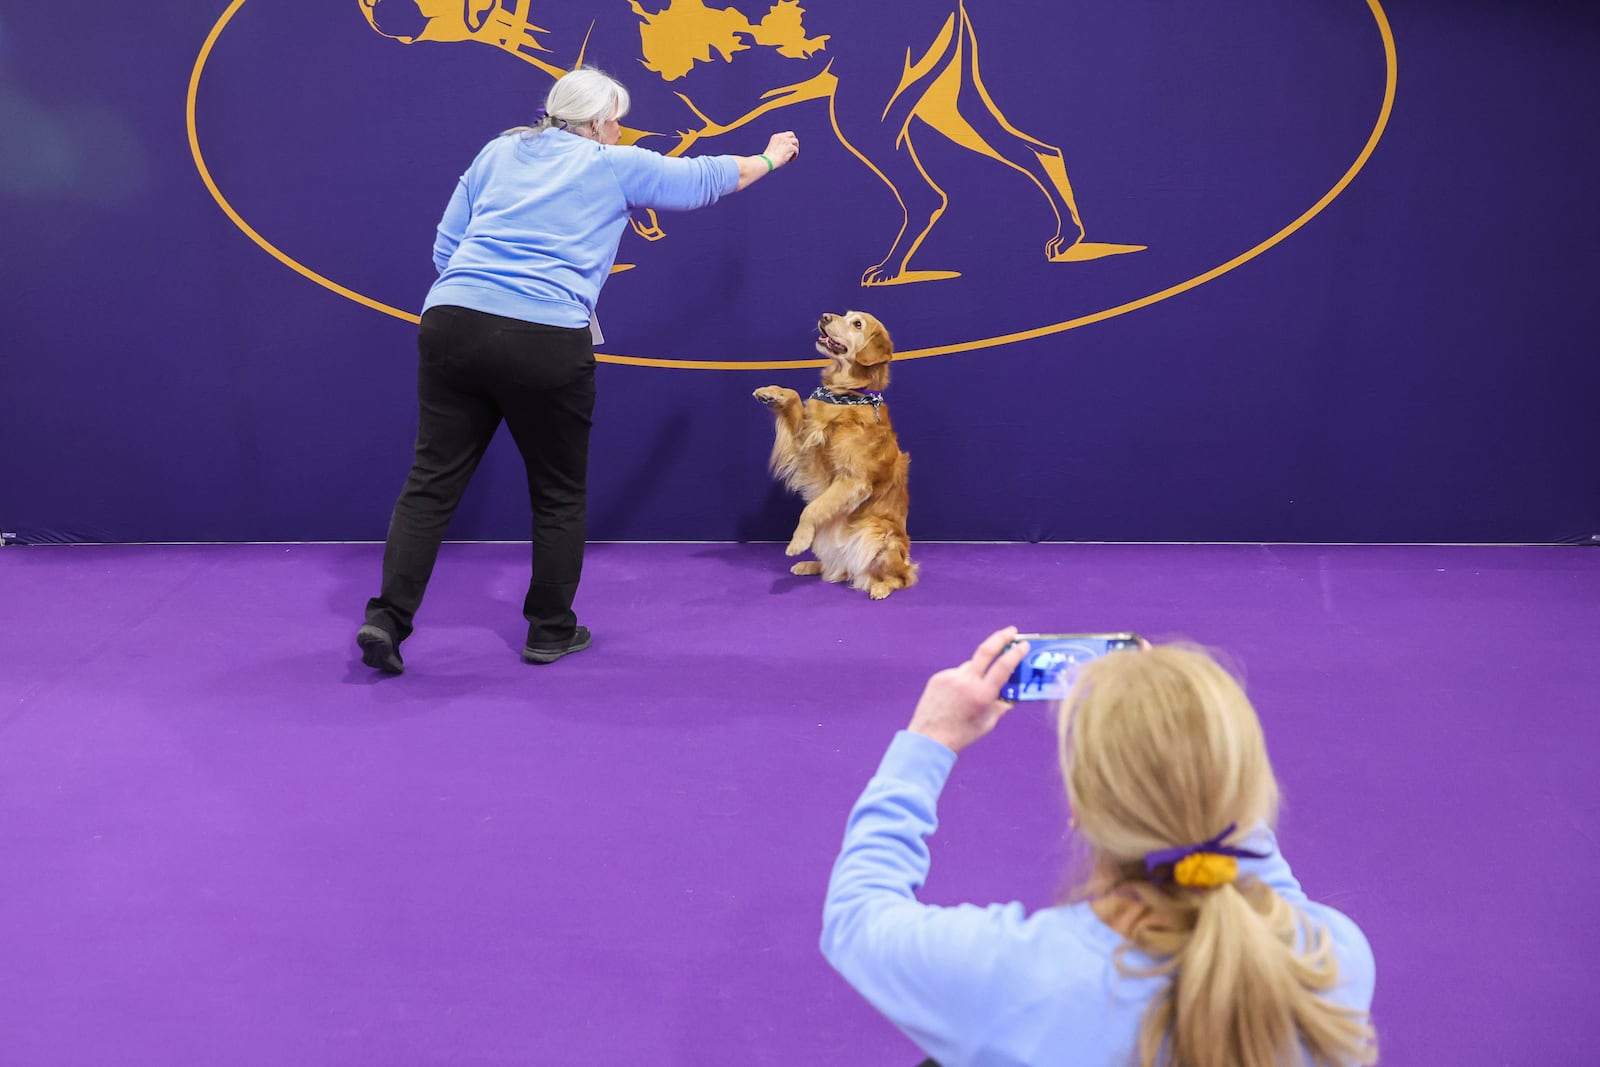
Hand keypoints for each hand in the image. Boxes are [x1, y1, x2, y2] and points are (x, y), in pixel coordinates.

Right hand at [763, 131, 798, 168]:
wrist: (769, 161)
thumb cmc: (769, 159)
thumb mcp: (774, 150)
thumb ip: (781, 147)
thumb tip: (789, 150)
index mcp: (776, 136)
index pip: (786, 134)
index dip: (789, 139)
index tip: (788, 146)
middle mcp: (781, 137)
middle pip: (792, 134)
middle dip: (794, 141)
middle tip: (793, 149)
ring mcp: (786, 141)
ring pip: (796, 141)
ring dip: (795, 148)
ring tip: (792, 156)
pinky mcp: (789, 146)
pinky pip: (796, 149)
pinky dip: (795, 155)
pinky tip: (791, 160)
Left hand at [907, 627, 1029, 753]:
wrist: (929, 739)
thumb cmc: (962, 734)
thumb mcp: (988, 722)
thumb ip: (1000, 705)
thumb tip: (1010, 694)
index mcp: (982, 694)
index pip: (1003, 666)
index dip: (1016, 653)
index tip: (1023, 644)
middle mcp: (966, 682)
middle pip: (986, 650)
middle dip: (1001, 637)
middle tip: (1012, 631)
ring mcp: (950, 677)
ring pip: (971, 666)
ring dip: (978, 672)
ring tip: (971, 694)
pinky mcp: (939, 678)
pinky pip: (956, 674)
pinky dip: (962, 681)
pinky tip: (957, 697)